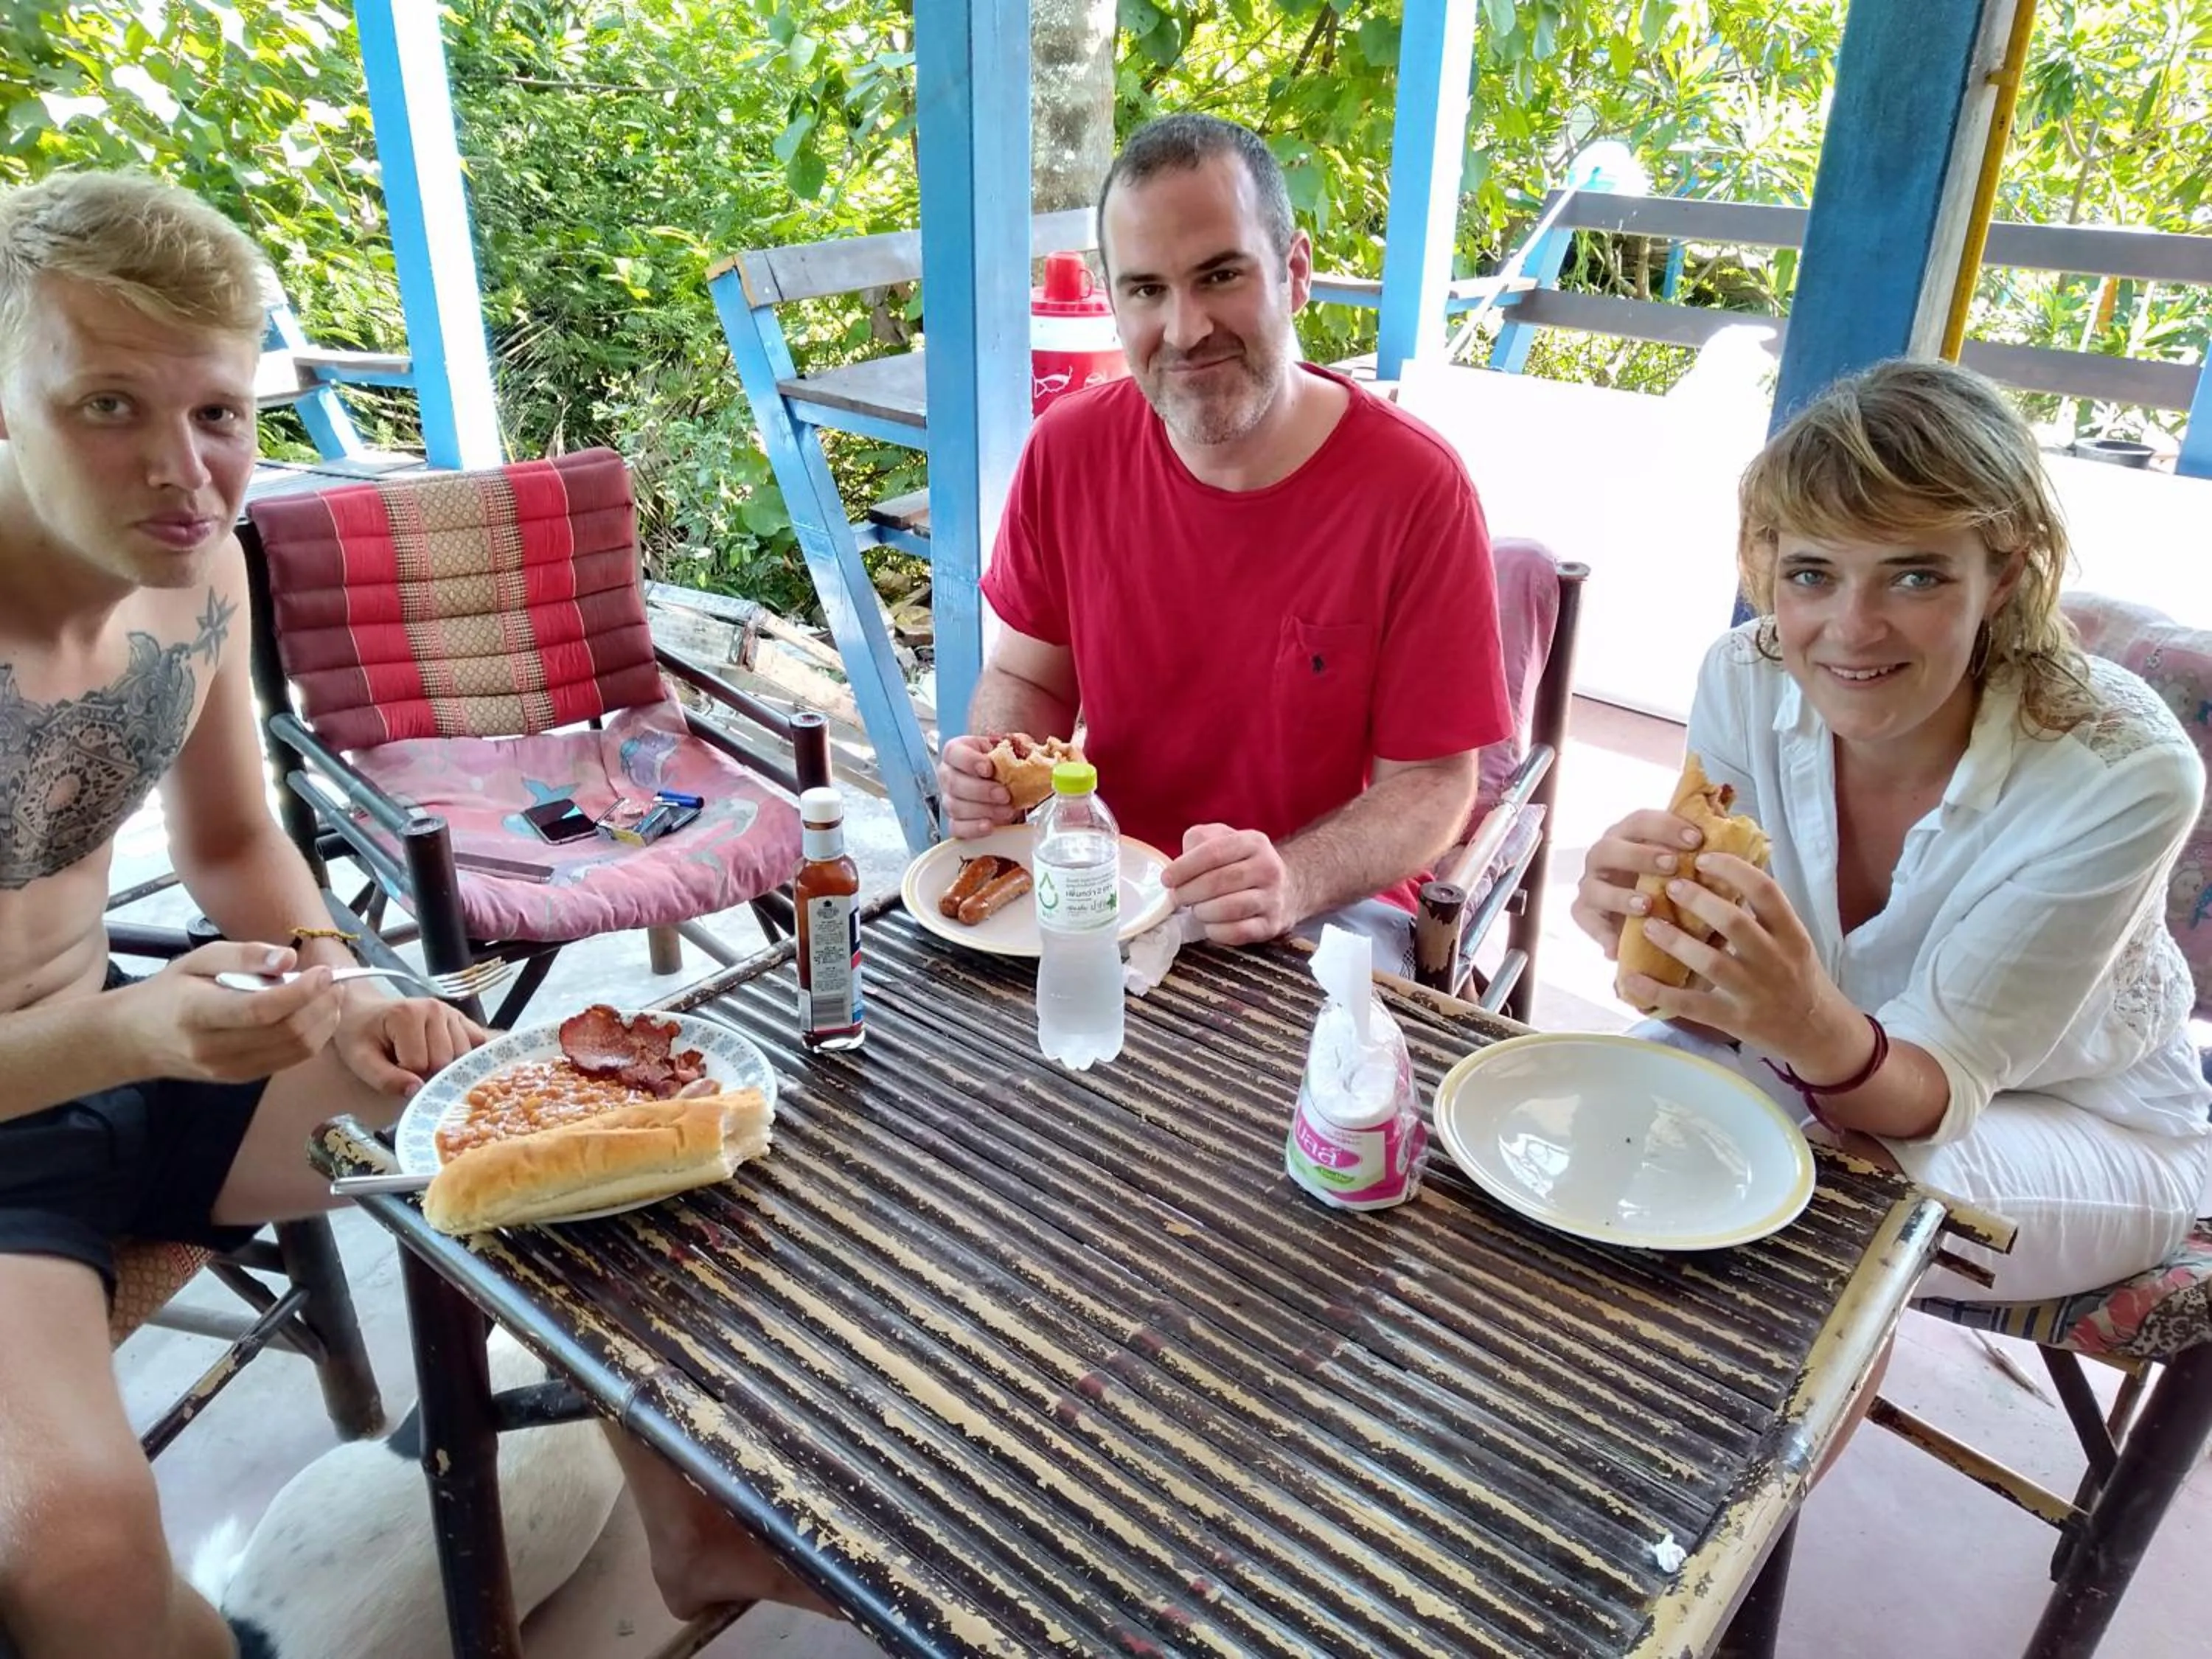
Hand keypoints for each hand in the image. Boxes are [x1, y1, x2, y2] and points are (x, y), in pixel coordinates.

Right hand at [117, 941, 344, 1082]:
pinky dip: (313, 1037)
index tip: (324, 972)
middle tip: (335, 981)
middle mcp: (213, 1049)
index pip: (260, 1010)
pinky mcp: (241, 1078)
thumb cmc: (170, 992)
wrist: (136, 1039)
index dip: (301, 992)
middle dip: (321, 1005)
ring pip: (295, 1051)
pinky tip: (316, 1015)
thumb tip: (289, 959)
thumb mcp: (198, 960)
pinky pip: (289, 1060)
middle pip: (286, 1032)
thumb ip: (245, 955)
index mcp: (196, 1014)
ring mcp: (229, 1070)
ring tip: (331, 996)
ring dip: (324, 1023)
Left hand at [333, 990, 488, 1097]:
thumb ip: (385, 1078)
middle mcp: (435, 1009)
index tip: (390, 1067)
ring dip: (445, 1066)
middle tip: (406, 1065)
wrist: (364, 1013)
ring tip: (423, 1058)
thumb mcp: (361, 1060)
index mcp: (407, 1014)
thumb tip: (417, 1091)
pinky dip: (465, 1057)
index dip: (404, 1075)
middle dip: (426, 1072)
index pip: (419, 1064)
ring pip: (462, 1056)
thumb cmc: (360, 1036)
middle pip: (444, 1061)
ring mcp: (451, 1012)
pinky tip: (446, 1058)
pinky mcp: (462, 1018)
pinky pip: (477, 1044)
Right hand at [937, 734, 1019, 839]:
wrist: (1007, 784)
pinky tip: (989, 826)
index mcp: (958, 752)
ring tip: (1007, 810)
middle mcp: (948, 774)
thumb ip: (1017, 749)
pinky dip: (973, 828)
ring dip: (984, 810)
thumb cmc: (1005, 764)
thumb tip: (1035, 755)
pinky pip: (957, 828)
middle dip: (981, 790)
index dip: (969, 761)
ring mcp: (949, 799)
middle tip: (1004, 795)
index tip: (988, 769)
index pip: (953, 752)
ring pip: (956, 806)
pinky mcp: (955, 821)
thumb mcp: (1013, 749)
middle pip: (954, 783)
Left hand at [1163, 823, 1301, 946]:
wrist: (1285, 887)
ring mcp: (1273, 898)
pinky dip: (1217, 931)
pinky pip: (1239, 932)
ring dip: (1203, 912)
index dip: (1185, 867)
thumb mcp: (1223, 839)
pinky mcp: (1272, 925)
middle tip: (1177, 897)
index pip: (1213, 852)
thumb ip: (1199, 841)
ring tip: (1196, 910)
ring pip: (1230, 908)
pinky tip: (1210, 925)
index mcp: (1253, 842)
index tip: (1167, 879)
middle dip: (1190, 892)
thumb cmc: (1241, 863)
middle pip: (1219, 881)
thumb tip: (1179, 865)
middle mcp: (1268, 868)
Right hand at [1570, 808, 1706, 958]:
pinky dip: (1602, 935)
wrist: (1654, 929)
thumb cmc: (1675, 888)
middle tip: (1673, 865)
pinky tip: (1619, 948)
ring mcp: (1592, 885)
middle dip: (1641, 855)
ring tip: (1648, 906)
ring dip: (1621, 895)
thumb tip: (1736, 835)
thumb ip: (1703, 855)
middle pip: (1610, 847)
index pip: (1641, 821)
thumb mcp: (1691, 869)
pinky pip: (1587, 923)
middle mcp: (1605, 856)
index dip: (1666, 827)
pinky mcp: (1584, 914)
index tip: (1696, 839)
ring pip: (1594, 885)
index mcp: (1629, 836)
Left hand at [1617, 852, 1868, 1077]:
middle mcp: (1775, 961)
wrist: (1818, 1033)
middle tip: (1670, 886)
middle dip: (1698, 901)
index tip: (1703, 858)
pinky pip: (1693, 1005)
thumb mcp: (1793, 941)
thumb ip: (1765, 913)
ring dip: (1675, 941)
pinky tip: (1632, 979)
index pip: (1766, 892)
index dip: (1733, 870)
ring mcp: (1754, 992)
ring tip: (1648, 924)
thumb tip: (1725, 872)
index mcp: (1792, 935)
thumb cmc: (1799, 977)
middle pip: (1735, 923)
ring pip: (1711, 963)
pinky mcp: (1735, 1020)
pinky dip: (1660, 992)